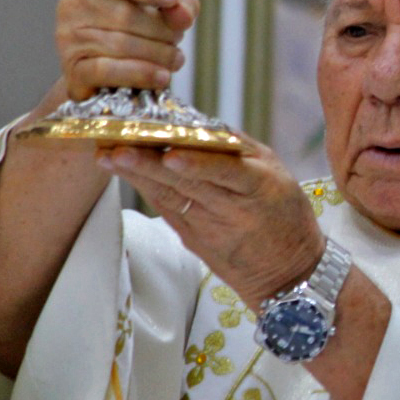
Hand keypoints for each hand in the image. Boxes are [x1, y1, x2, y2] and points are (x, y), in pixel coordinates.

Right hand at [57, 0, 197, 99]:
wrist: (108, 70)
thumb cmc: (138, 27)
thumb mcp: (163, 5)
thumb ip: (180, 3)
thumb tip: (183, 14)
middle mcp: (72, 5)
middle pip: (125, 15)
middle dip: (163, 29)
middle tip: (177, 38)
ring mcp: (69, 39)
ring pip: (121, 45)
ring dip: (159, 54)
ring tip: (174, 58)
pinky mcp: (73, 71)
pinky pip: (107, 71)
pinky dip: (141, 73)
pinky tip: (162, 76)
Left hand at [97, 134, 322, 308]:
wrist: (289, 274)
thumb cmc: (286, 215)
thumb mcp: (279, 176)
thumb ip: (241, 152)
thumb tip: (197, 125)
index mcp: (261, 187)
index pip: (226, 171)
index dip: (197, 163)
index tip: (168, 150)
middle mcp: (234, 209)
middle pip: (188, 184)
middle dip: (150, 165)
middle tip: (117, 148)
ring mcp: (211, 228)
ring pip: (171, 197)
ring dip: (138, 177)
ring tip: (110, 157)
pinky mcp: (195, 241)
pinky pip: (169, 211)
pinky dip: (148, 191)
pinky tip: (128, 175)